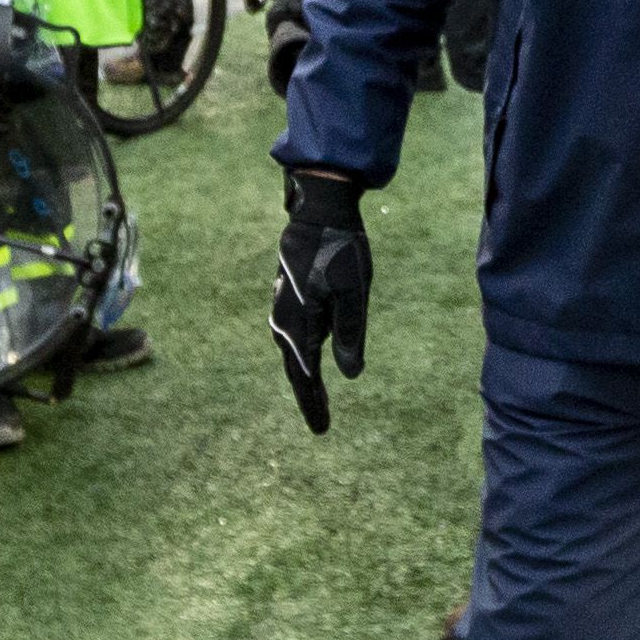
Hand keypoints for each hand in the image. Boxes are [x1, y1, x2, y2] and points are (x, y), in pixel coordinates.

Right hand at [271, 166, 372, 432]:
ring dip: (304, 376)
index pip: (305, 375)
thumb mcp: (355, 292)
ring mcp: (283, 306)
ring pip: (292, 351)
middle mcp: (285, 319)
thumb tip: (351, 374)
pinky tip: (310, 356)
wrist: (319, 210)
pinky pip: (293, 334)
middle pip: (295, 368)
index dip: (314, 404)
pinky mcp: (288, 295)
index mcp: (300, 323)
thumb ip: (351, 334)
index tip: (322, 430)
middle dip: (309, 397)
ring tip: (316, 397)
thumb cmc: (342, 249)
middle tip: (321, 424)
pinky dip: (302, 353)